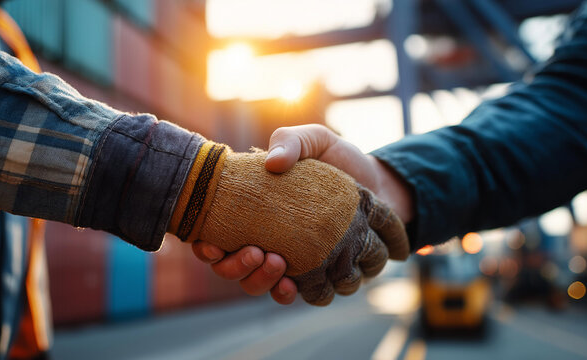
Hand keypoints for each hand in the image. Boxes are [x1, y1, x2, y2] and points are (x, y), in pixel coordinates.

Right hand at [193, 125, 413, 304]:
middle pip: (231, 268)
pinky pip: (296, 295)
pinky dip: (290, 294)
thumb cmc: (340, 160)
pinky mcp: (315, 275)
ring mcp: (288, 260)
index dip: (205, 246)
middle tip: (255, 251)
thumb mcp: (314, 140)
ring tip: (278, 264)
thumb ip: (290, 141)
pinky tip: (294, 286)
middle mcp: (263, 239)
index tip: (211, 245)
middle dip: (235, 267)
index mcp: (252, 211)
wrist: (382, 185)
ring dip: (261, 281)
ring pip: (257, 285)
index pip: (214, 234)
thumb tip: (271, 164)